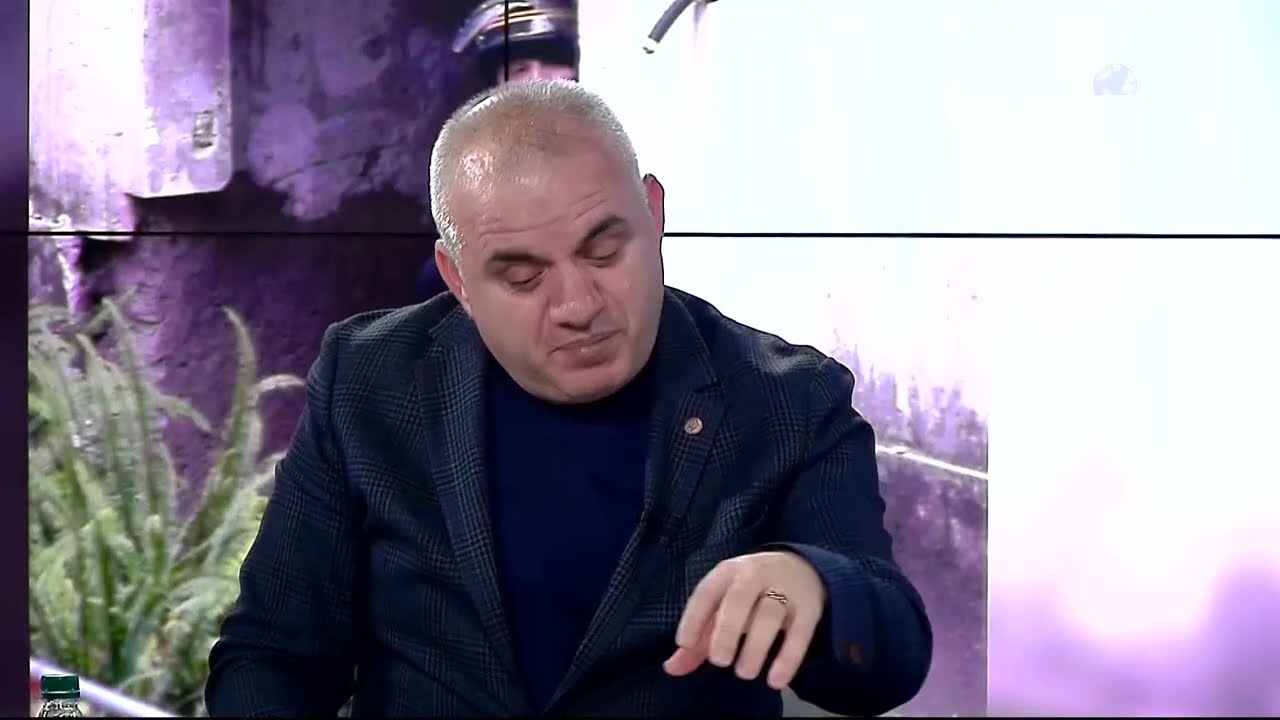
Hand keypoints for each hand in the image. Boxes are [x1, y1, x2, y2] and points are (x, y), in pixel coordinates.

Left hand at [663, 550, 825, 689]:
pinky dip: (788, 658)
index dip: (694, 617)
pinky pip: (800, 633)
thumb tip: (671, 668)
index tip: (684, 644)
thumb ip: (699, 639)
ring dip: (756, 646)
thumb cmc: (751, 593)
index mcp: (728, 572)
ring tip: (745, 673)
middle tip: (720, 662)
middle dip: (727, 630)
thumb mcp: (723, 606)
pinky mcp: (810, 608)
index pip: (707, 591)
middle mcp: (755, 575)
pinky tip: (776, 681)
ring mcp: (785, 589)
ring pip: (770, 615)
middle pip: (739, 599)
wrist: (803, 568)